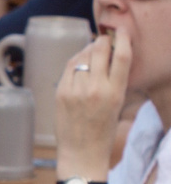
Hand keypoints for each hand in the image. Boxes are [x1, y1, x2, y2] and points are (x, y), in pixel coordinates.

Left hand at [55, 29, 130, 177]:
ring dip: (89, 49)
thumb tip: (109, 54)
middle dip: (103, 40)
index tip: (121, 30)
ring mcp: (76, 90)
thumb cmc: (103, 130)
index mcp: (116, 93)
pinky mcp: (61, 92)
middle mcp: (96, 89)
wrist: (82, 153)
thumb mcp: (117, 105)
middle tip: (104, 39)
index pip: (122, 57)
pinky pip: (69, 67)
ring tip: (93, 51)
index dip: (123, 38)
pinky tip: (80, 61)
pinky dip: (76, 60)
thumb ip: (114, 80)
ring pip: (83, 55)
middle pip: (100, 50)